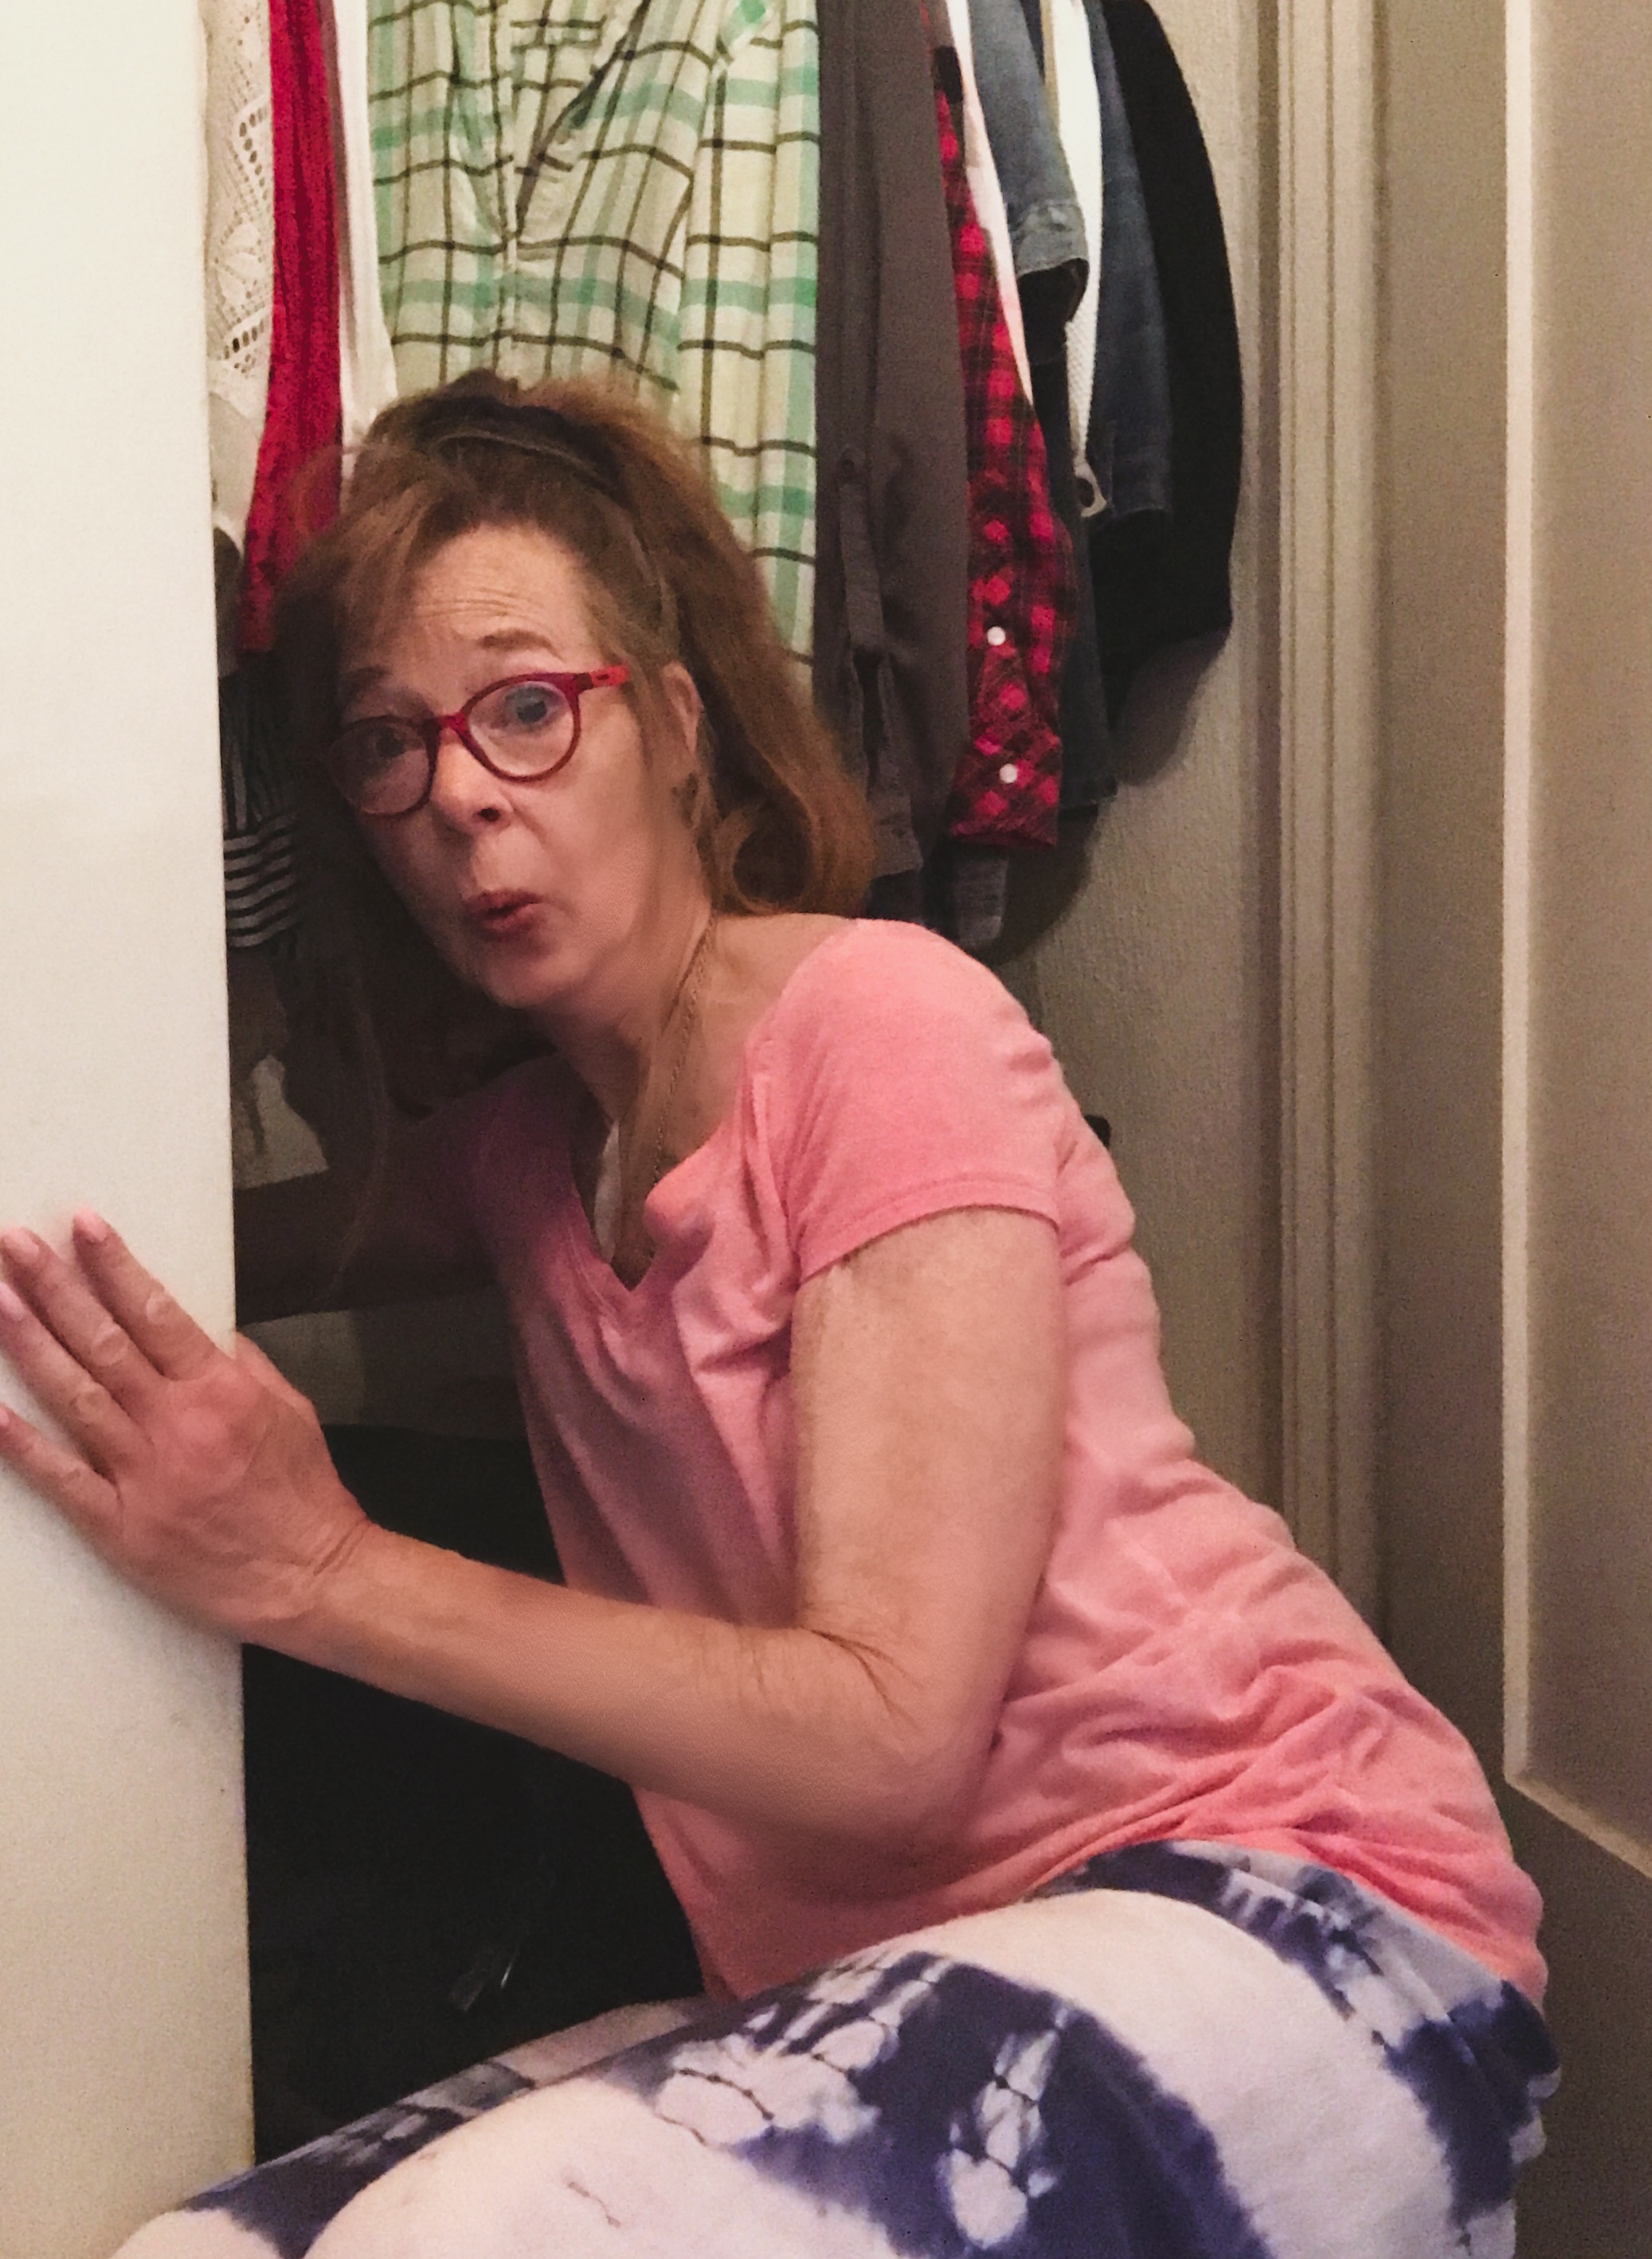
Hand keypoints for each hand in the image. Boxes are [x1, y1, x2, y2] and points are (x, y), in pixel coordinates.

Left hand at [0, 1213, 369, 1638]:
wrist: (310, 1578)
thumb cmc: (305, 1498)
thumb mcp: (293, 1411)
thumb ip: (246, 1366)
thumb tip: (207, 1335)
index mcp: (221, 1389)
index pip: (155, 1310)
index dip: (114, 1264)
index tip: (82, 1224)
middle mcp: (176, 1424)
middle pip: (103, 1341)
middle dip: (54, 1286)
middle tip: (14, 1244)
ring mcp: (143, 1475)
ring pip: (76, 1395)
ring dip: (31, 1343)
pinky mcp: (120, 1526)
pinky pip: (61, 1477)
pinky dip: (21, 1443)